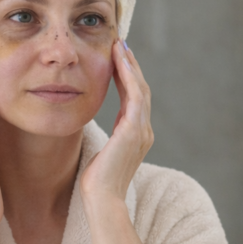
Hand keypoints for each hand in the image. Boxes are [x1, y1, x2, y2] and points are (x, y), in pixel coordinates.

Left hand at [80, 40, 153, 205]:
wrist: (103, 199)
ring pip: (140, 88)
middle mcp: (144, 131)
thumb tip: (102, 131)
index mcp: (137, 136)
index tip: (118, 58)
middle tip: (120, 44)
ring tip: (119, 46)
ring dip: (130, 65)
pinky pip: (135, 95)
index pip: (135, 99)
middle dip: (131, 66)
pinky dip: (129, 76)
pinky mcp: (134, 130)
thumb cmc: (98, 182)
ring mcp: (142, 130)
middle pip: (141, 90)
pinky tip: (119, 61)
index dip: (128, 77)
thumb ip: (109, 139)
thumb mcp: (103, 154)